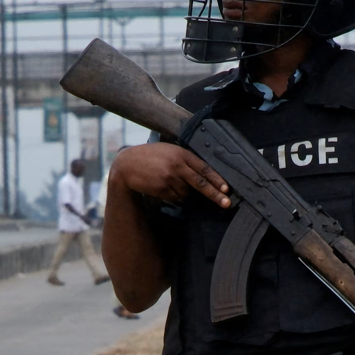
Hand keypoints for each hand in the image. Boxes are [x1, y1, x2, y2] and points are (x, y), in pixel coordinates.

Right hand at [110, 142, 230, 207]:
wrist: (127, 165)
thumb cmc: (151, 156)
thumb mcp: (169, 151)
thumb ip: (185, 159)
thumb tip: (203, 175)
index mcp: (181, 154)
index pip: (203, 167)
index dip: (216, 179)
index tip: (226, 188)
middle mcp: (177, 166)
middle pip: (200, 183)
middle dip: (215, 194)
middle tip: (227, 203)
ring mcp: (169, 179)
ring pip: (187, 193)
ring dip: (185, 192)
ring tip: (170, 182)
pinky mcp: (162, 190)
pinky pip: (176, 198)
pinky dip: (175, 196)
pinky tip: (164, 187)